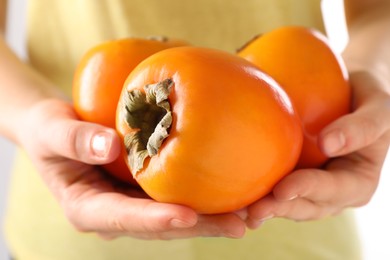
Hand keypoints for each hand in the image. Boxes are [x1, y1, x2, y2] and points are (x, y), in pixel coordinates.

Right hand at [18, 98, 245, 238]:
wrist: (58, 128)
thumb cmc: (48, 129)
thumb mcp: (51, 130)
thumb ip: (74, 139)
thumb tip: (111, 145)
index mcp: (88, 209)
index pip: (124, 219)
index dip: (155, 221)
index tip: (187, 217)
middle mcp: (116, 213)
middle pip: (160, 225)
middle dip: (199, 226)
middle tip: (239, 224)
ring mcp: (133, 202)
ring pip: (175, 214)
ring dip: (211, 215)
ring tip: (250, 211)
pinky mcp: (146, 188)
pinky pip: (177, 193)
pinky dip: (205, 192)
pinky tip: (234, 185)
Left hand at [245, 71, 389, 227]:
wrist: (351, 92)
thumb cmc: (370, 98)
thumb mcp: (379, 109)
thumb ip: (362, 127)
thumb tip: (329, 142)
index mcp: (357, 183)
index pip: (332, 190)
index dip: (308, 191)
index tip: (283, 190)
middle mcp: (333, 192)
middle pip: (306, 206)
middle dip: (280, 209)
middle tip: (253, 210)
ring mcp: (311, 186)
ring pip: (287, 204)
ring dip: (264, 208)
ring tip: (238, 210)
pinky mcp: (293, 175)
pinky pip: (274, 185)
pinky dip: (255, 190)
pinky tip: (232, 191)